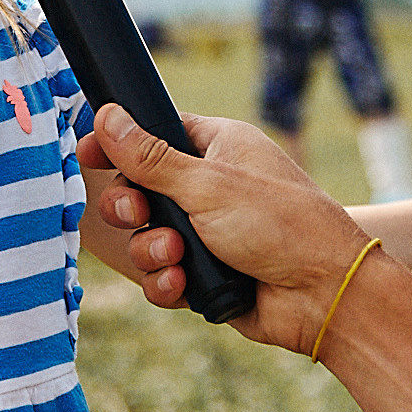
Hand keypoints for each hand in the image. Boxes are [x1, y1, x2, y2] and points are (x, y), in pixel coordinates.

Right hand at [81, 104, 369, 354]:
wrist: (324, 295)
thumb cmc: (281, 224)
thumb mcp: (209, 184)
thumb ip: (150, 157)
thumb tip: (107, 116)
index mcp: (218, 147)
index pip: (153, 134)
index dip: (117, 144)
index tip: (86, 154)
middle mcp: (210, 187)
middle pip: (138, 190)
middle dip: (131, 207)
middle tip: (139, 213)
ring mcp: (207, 233)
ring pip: (145, 238)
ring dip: (151, 250)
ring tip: (176, 255)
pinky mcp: (204, 274)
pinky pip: (161, 276)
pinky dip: (166, 282)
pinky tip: (183, 285)